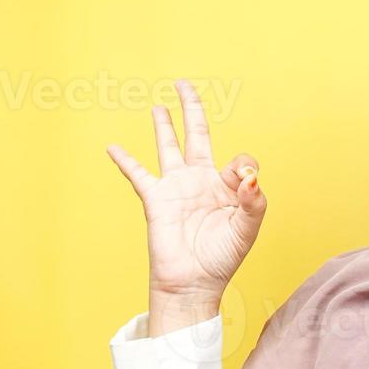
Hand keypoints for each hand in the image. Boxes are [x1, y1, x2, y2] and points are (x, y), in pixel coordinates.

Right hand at [106, 79, 266, 303]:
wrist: (194, 282)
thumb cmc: (222, 259)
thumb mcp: (247, 229)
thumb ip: (254, 202)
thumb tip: (251, 177)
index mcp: (226, 187)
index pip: (238, 162)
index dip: (243, 169)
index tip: (244, 184)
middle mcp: (201, 181)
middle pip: (197, 136)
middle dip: (192, 109)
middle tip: (184, 85)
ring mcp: (177, 187)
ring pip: (169, 147)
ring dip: (164, 126)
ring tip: (159, 106)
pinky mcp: (156, 199)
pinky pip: (137, 174)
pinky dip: (125, 160)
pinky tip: (113, 146)